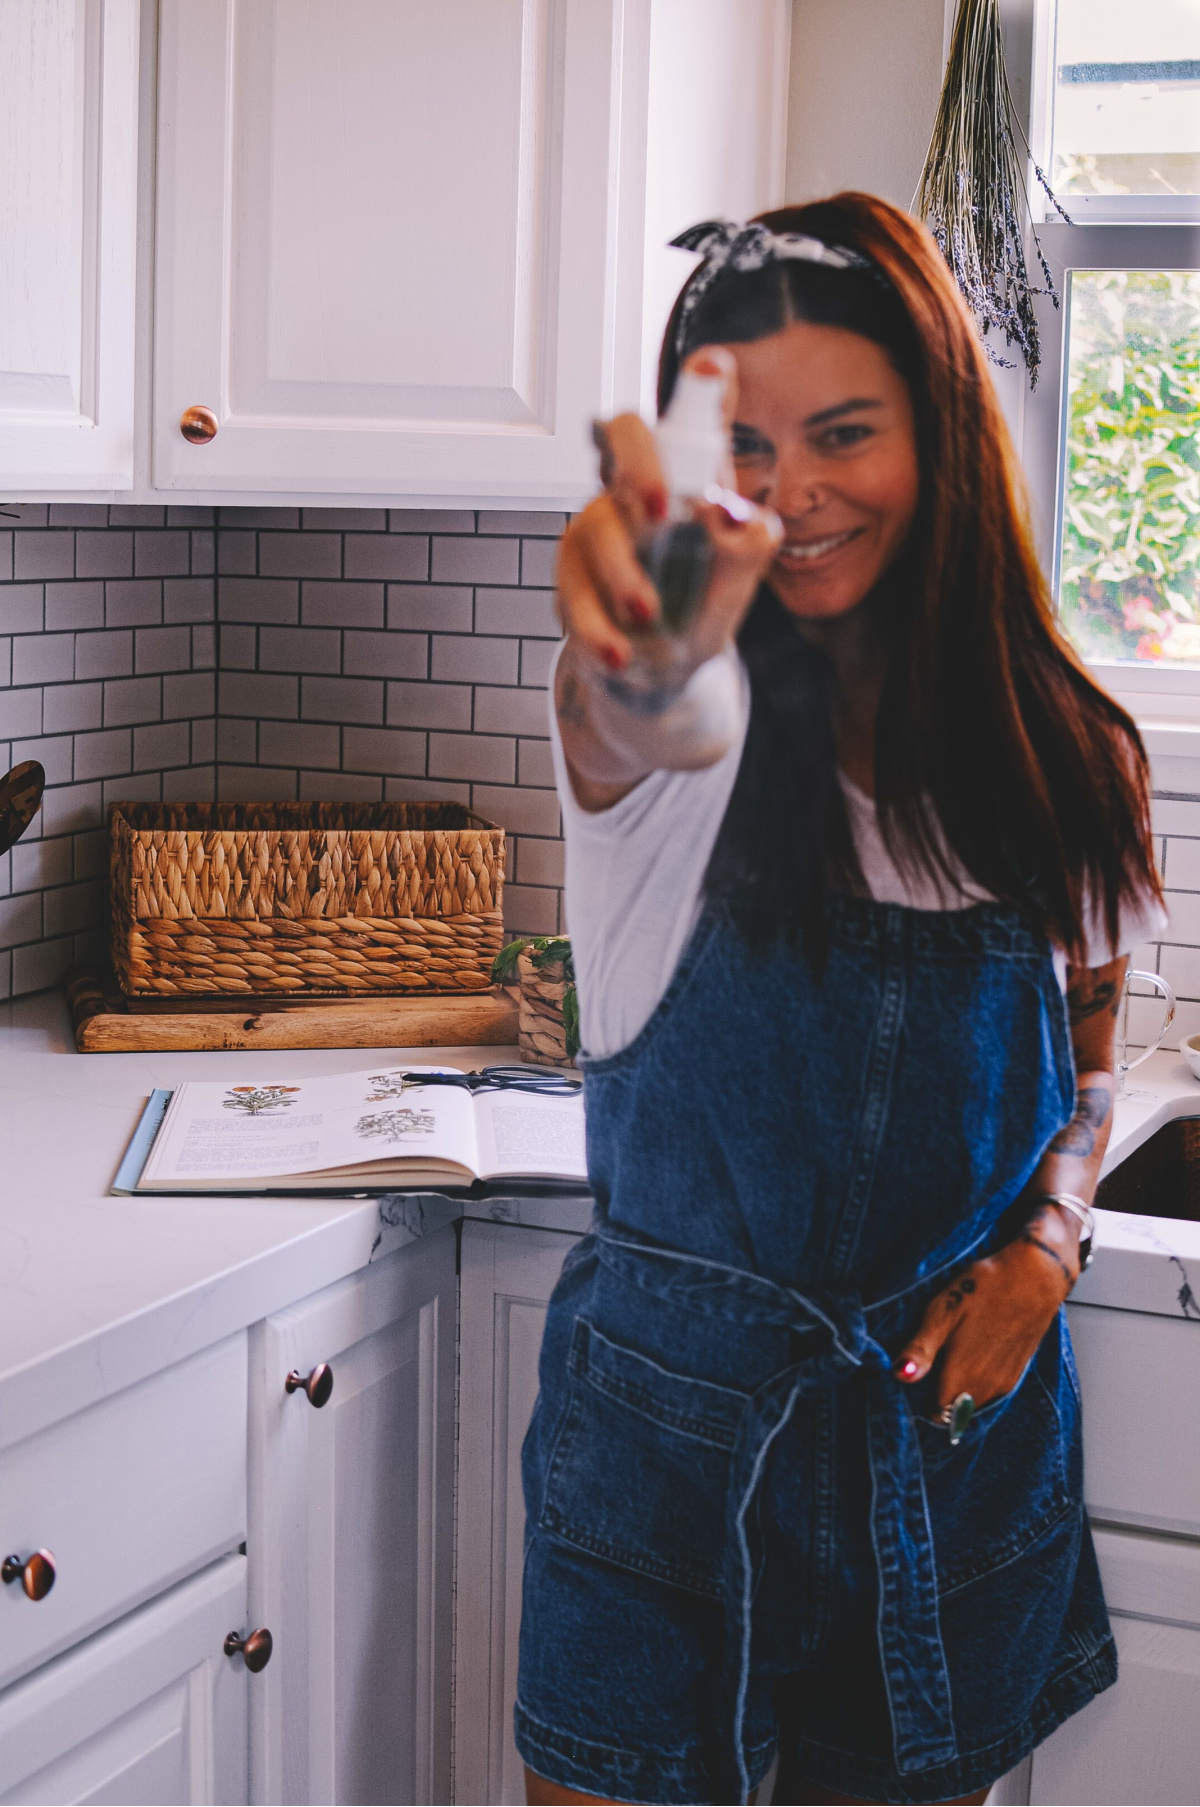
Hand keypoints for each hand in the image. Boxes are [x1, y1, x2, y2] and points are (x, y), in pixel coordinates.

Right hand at [555, 348, 781, 677]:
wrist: (663, 668)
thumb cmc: (701, 602)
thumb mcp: (740, 578)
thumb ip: (749, 544)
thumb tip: (729, 516)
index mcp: (684, 474)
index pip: (690, 416)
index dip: (699, 386)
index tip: (714, 368)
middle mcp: (634, 486)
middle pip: (620, 434)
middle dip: (639, 463)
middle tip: (662, 510)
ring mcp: (595, 528)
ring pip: (593, 525)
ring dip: (622, 571)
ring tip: (650, 614)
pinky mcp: (570, 577)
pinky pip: (573, 592)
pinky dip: (597, 627)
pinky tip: (621, 653)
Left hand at [894, 1215, 1078, 1414]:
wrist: (1034, 1276)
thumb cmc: (984, 1289)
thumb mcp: (942, 1313)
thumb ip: (921, 1350)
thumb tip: (899, 1377)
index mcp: (962, 1378)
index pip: (935, 1414)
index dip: (920, 1399)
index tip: (916, 1374)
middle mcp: (985, 1390)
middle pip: (952, 1410)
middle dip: (937, 1393)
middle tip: (930, 1358)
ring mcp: (1004, 1384)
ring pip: (971, 1401)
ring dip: (958, 1387)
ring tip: (951, 1350)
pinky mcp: (1016, 1373)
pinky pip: (988, 1391)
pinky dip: (976, 1379)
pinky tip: (972, 1349)